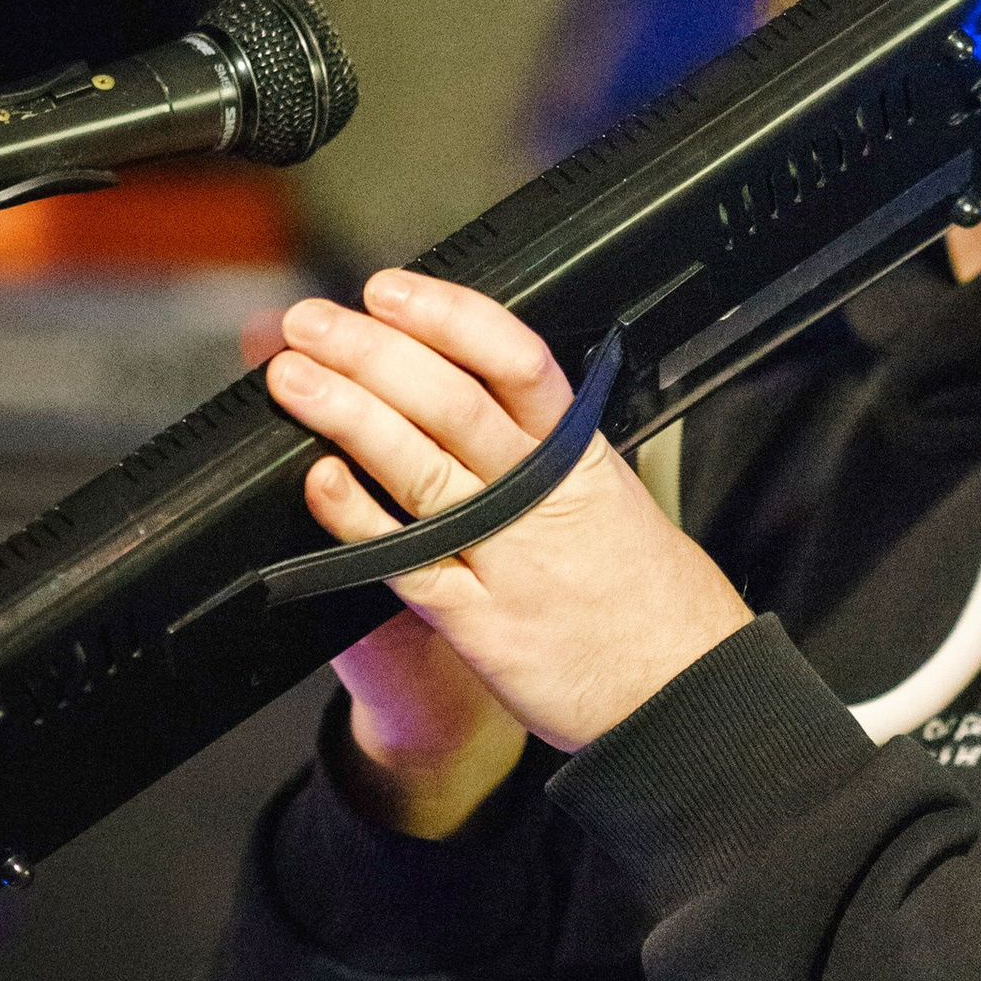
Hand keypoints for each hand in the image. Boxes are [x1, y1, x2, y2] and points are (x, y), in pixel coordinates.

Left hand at [269, 273, 752, 771]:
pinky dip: (358, 519)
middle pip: (450, 401)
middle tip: (311, 321)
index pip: (514, 360)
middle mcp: (542, 496)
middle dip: (371, 352)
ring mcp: (508, 555)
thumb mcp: (618, 496)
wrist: (686, 691)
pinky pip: (407, 561)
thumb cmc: (650, 597)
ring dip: (348, 414)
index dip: (446, 317)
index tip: (390, 290)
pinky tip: (320, 483)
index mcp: (580, 456)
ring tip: (294, 379)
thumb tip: (479, 384)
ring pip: (419, 466)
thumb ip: (552, 447)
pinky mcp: (480, 620)